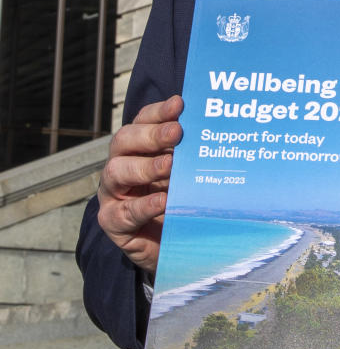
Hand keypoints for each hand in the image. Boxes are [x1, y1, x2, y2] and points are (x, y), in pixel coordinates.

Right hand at [96, 95, 182, 274]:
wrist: (169, 245)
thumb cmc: (178, 201)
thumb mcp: (187, 174)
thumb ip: (192, 153)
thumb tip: (217, 127)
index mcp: (137, 147)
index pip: (142, 121)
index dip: (158, 112)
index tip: (179, 104)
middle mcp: (120, 165)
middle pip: (125, 141)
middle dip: (152, 135)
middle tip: (177, 132)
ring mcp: (113, 194)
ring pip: (116, 172)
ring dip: (145, 166)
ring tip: (170, 165)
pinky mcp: (112, 222)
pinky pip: (123, 213)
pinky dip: (143, 206)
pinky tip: (163, 201)